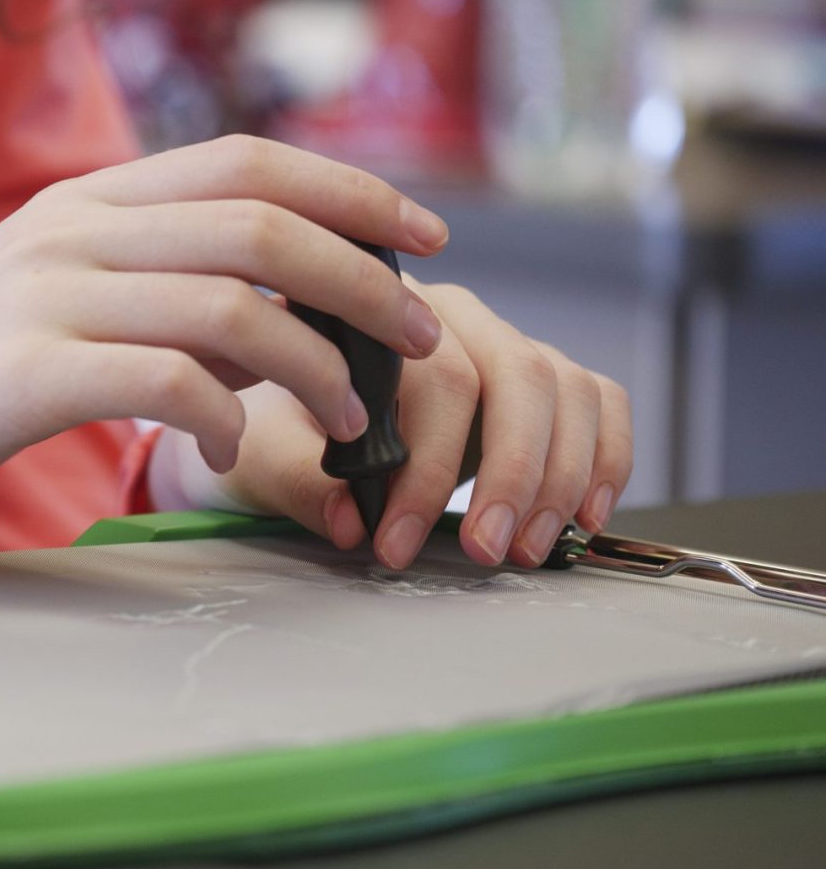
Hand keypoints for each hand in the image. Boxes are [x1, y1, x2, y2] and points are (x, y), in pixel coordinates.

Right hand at [0, 135, 450, 579]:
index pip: (247, 160)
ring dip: (315, 364)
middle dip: (363, 278)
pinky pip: (167, 381)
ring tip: (348, 418)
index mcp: (86, 201)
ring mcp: (45, 295)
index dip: (350, 188)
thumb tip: (266, 311)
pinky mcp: (23, 374)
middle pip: (260, 222)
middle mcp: (73, 230)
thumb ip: (149, 287)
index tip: (421, 235)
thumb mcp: (50, 299)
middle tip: (419, 336)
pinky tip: (232, 451)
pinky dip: (225, 418)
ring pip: (230, 303)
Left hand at [149, 280, 633, 569]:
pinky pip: (599, 401)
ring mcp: (503, 343)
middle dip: (511, 474)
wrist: (282, 423)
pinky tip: (582, 518)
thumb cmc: (273, 429)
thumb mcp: (263, 454)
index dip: (428, 468)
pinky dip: (605, 459)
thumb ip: (301, 483)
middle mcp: (451, 317)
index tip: (397, 544)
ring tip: (524, 551)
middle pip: (518, 375)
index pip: (437, 378)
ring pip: (566, 388)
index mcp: (380, 316)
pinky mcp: (540, 380)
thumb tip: (352, 521)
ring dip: (559, 478)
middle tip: (485, 552)